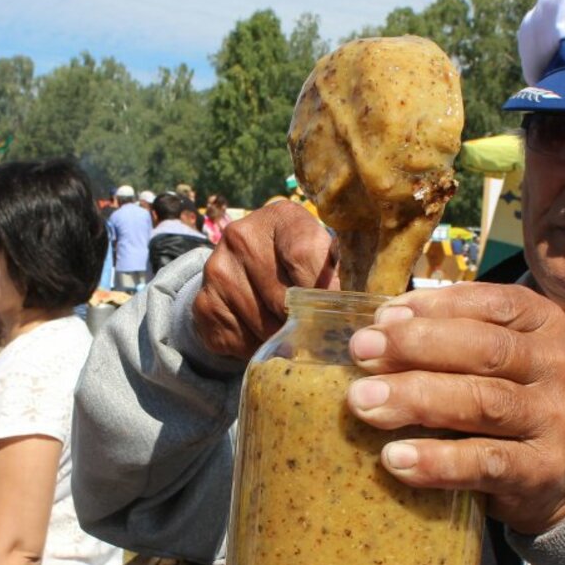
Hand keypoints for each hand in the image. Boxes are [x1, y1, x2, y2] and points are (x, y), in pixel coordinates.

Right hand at [192, 201, 337, 359]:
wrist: (245, 265)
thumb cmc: (300, 261)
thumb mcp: (323, 255)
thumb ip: (339, 275)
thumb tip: (361, 316)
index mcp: (282, 217)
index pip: (305, 255)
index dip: (323, 292)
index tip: (335, 315)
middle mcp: (242, 236)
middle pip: (282, 299)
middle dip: (303, 324)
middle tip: (316, 334)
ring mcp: (217, 269)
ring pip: (261, 326)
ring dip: (279, 340)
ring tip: (288, 333)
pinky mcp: (203, 303)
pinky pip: (238, 341)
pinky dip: (254, 347)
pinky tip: (261, 332)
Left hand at [343, 282, 564, 534]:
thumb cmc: (509, 398)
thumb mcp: (493, 358)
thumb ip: (449, 336)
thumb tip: (381, 323)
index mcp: (541, 323)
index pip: (489, 304)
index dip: (433, 307)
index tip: (381, 318)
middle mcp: (554, 365)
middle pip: (484, 350)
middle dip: (416, 347)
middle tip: (360, 353)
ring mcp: (553, 419)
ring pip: (484, 402)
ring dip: (418, 399)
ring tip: (364, 403)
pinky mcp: (542, 471)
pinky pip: (486, 463)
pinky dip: (437, 461)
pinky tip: (395, 458)